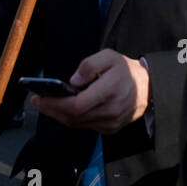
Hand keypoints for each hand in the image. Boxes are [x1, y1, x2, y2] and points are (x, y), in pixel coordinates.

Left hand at [30, 50, 150, 134]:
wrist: (149, 88)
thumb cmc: (126, 70)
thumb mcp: (109, 56)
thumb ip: (89, 66)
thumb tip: (72, 82)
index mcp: (110, 91)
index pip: (76, 105)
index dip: (54, 104)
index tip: (39, 98)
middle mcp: (110, 111)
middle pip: (73, 118)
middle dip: (52, 110)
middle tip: (37, 102)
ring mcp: (111, 123)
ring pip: (77, 124)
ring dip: (59, 116)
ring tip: (47, 105)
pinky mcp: (110, 129)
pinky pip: (86, 127)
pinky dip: (72, 119)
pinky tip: (64, 110)